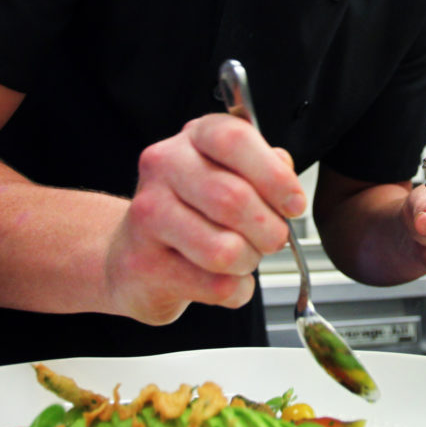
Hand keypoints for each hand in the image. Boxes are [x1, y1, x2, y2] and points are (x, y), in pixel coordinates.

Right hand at [104, 113, 306, 324]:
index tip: (294, 204)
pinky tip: (222, 278)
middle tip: (272, 239)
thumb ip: (263, 169)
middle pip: (233, 199)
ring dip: (248, 262)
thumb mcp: (229, 176)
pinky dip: (235, 290)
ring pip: (225, 249)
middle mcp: (164, 165)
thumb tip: (285, 176)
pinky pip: (216, 285)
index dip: (274, 176)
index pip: (234, 139)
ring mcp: (148, 214)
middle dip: (269, 230)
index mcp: (193, 136)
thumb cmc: (190, 213)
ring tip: (241, 258)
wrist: (132, 257)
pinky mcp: (144, 263)